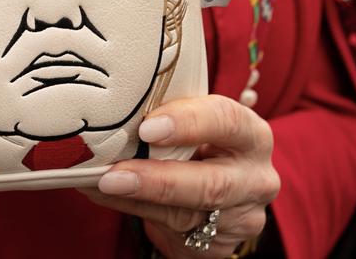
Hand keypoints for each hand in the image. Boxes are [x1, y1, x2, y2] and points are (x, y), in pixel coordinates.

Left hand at [79, 95, 279, 257]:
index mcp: (251, 135)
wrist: (219, 189)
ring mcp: (243, 217)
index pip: (227, 122)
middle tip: (113, 174)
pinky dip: (135, 211)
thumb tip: (115, 110)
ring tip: (100, 184)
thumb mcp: (197, 123)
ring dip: (136, 200)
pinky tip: (108, 197)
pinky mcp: (221, 246)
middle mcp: (256, 178)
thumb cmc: (201, 142)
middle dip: (158, 180)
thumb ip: (171, 117)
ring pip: (186, 215)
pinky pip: (174, 233)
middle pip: (212, 184)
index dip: (188, 123)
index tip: (146, 128)